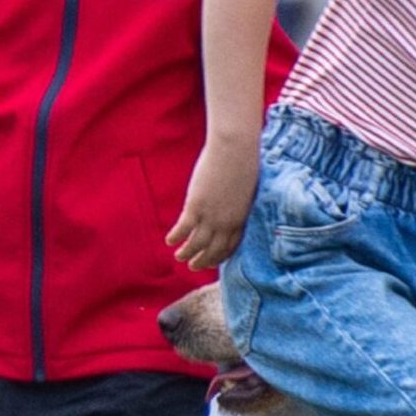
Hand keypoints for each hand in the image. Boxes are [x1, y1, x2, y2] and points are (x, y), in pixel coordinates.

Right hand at [168, 138, 260, 270]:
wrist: (235, 149)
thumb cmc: (244, 161)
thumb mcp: (245, 188)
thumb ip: (237, 201)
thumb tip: (230, 203)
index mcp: (241, 217)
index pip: (230, 246)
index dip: (220, 256)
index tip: (212, 260)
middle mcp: (227, 222)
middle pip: (213, 250)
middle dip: (203, 261)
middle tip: (193, 266)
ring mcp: (211, 216)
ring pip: (196, 244)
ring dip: (186, 253)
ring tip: (178, 257)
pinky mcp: (196, 207)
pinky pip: (183, 229)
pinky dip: (175, 237)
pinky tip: (169, 241)